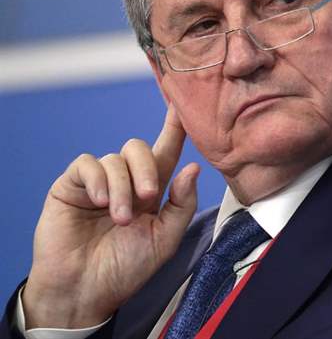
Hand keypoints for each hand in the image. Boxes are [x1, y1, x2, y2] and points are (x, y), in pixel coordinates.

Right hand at [22, 105, 199, 328]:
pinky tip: (99, 201)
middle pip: (139, 148)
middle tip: (148, 196)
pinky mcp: (71, 186)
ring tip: (120, 218)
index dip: (174, 128)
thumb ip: (182, 204)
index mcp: (151, 190)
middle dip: (147, 169)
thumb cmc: (126, 268)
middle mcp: (125, 181)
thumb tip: (193, 168)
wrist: (86, 290)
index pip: (165, 152)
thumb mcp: (165, 238)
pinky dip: (98, 179)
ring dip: (122, 187)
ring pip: (115, 158)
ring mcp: (98, 182)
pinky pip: (87, 164)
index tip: (182, 106)